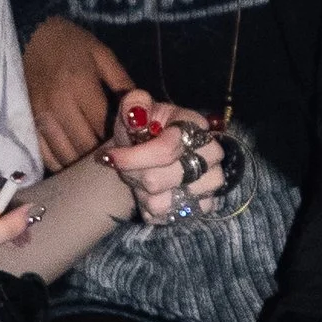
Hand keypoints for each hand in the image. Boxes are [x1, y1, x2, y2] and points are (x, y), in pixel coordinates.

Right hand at [22, 17, 134, 169]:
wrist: (30, 34)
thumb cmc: (70, 43)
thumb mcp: (102, 54)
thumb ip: (122, 83)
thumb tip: (141, 112)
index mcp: (81, 85)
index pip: (103, 126)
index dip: (119, 141)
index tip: (131, 147)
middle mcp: (59, 105)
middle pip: (84, 145)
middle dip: (102, 155)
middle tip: (116, 159)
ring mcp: (40, 115)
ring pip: (64, 154)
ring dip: (82, 164)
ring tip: (97, 165)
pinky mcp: (27, 121)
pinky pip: (44, 153)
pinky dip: (59, 164)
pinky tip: (72, 166)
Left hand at [104, 98, 233, 225]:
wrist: (149, 153)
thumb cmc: (143, 130)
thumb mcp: (134, 109)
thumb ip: (134, 104)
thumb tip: (138, 115)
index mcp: (194, 125)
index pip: (164, 150)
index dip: (132, 158)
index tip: (109, 157)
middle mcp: (211, 154)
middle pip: (158, 180)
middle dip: (134, 176)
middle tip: (127, 168)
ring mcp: (211, 181)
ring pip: (162, 202)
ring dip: (143, 194)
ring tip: (142, 180)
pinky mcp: (206, 204)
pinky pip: (169, 216)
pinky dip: (153, 209)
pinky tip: (153, 194)